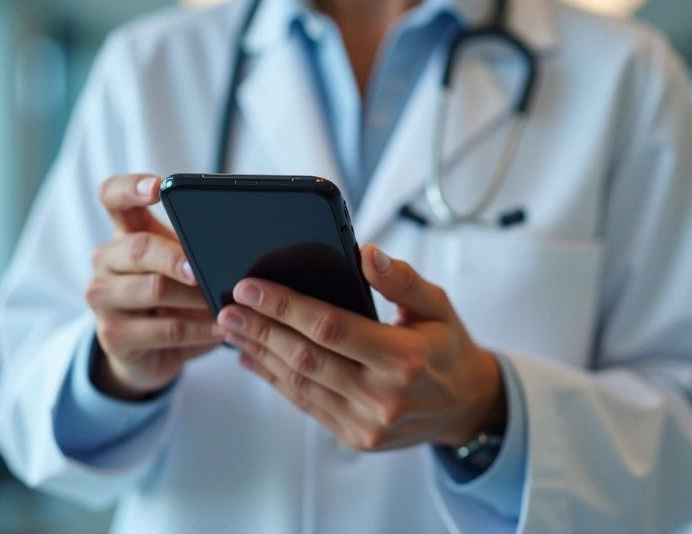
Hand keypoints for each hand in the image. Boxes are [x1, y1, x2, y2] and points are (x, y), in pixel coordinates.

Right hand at [85, 174, 224, 399]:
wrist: (151, 353)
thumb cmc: (174, 298)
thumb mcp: (185, 267)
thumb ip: (198, 248)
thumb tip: (243, 242)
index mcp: (124, 233)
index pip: (112, 197)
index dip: (131, 188)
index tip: (158, 187)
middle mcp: (106, 261)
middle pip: (137, 248)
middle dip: (174, 256)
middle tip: (201, 268)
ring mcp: (103, 298)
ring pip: (153, 290)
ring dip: (195, 298)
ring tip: (225, 302)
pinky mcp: (112, 336)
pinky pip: (164, 330)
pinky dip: (199, 330)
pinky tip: (222, 329)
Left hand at [215, 245, 505, 450]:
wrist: (464, 407)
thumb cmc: (447, 348)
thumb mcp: (438, 305)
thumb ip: (402, 280)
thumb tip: (366, 254)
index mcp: (405, 359)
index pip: (331, 327)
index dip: (286, 306)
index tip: (251, 286)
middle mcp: (384, 397)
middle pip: (306, 357)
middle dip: (261, 329)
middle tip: (227, 307)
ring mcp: (367, 423)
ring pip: (300, 384)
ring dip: (260, 355)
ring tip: (231, 329)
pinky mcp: (354, 437)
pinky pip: (306, 405)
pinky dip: (274, 380)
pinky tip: (253, 359)